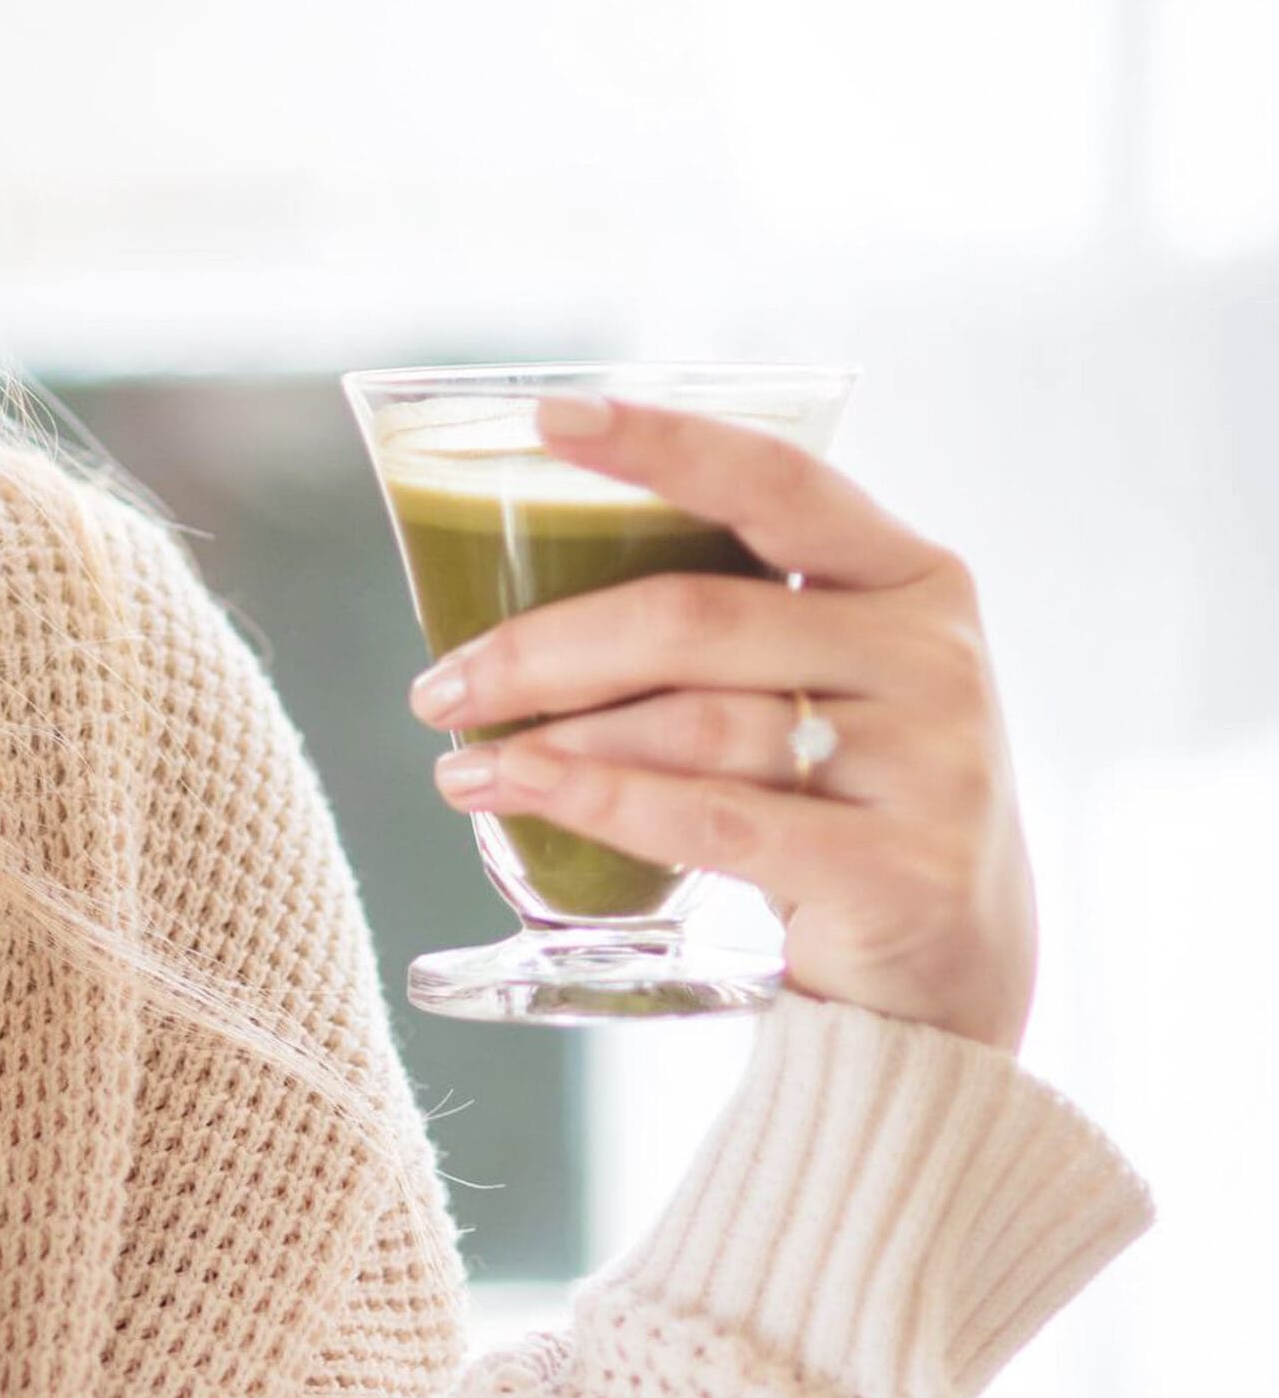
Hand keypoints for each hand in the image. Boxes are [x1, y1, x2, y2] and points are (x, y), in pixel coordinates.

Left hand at [407, 394, 1037, 1053]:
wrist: (952, 978)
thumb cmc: (849, 812)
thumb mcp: (824, 694)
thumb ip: (731, 637)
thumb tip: (527, 611)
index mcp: (913, 578)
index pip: (776, 482)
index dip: (661, 444)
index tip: (546, 419)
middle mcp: (933, 657)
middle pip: (696, 619)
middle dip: (545, 649)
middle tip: (444, 686)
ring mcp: (931, 763)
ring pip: (695, 725)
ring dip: (555, 741)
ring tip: (462, 762)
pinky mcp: (899, 868)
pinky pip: (715, 820)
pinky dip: (602, 803)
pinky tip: (523, 792)